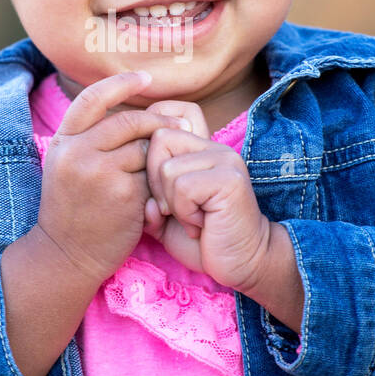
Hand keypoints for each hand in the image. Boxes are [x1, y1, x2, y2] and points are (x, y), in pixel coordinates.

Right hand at [35, 71, 190, 288]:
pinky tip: (161, 192)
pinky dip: (161, 181)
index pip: (93, 98)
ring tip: (164, 167)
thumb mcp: (67, 166)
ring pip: (146, 148)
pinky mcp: (124, 194)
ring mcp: (100, 173)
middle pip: (128, 121)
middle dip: (157, 122)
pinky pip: (154, 175)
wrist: (67, 255)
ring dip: (159, 156)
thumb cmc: (73, 209)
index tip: (145, 77)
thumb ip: (90, 138)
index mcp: (63, 142)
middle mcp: (78, 153)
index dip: (121, 83)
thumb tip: (130, 105)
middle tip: (178, 126)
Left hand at [141, 98, 272, 293]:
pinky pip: (184, 187)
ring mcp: (224, 160)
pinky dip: (184, 212)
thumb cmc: (201, 240)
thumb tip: (134, 180)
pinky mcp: (230, 179)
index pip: (166, 111)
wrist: (240, 264)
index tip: (156, 183)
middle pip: (158, 139)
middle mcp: (213, 146)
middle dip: (154, 180)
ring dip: (171, 203)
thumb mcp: (164, 214)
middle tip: (173, 209)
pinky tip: (201, 225)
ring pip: (167, 168)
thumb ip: (145, 193)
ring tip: (192, 219)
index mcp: (198, 148)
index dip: (149, 144)